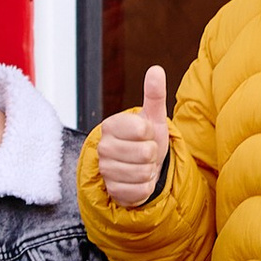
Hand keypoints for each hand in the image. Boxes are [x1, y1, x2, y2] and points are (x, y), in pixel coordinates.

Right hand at [96, 65, 170, 209]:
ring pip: (143, 173)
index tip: (145, 134)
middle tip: (145, 152)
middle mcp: (104, 146)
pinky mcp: (113, 190)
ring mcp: (106, 170)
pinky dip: (145, 187)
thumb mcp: (153, 117)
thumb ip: (154, 95)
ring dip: (149, 171)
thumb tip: (156, 70)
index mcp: (111, 125)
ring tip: (142, 166)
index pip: (141, 129)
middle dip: (152, 154)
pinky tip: (138, 180)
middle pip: (145, 153)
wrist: (140, 168)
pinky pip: (141, 190)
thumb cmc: (146, 141)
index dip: (150, 133)